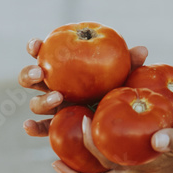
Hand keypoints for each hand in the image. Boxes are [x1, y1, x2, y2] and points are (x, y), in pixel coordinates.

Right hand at [20, 37, 147, 137]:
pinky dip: (32, 128)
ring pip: (35, 103)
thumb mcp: (123, 74)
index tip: (37, 45)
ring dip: (41, 100)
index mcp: (63, 67)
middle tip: (41, 72)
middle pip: (31, 77)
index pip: (45, 53)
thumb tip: (143, 50)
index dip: (37, 47)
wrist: (117, 117)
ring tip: (56, 98)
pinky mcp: (55, 127)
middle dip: (30, 72)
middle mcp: (53, 85)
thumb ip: (130, 63)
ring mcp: (53, 107)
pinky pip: (40, 128)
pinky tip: (29, 127)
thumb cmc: (117, 86)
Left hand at [52, 110, 172, 172]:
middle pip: (100, 168)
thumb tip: (155, 142)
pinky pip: (126, 133)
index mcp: (149, 163)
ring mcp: (149, 148)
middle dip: (73, 161)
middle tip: (49, 142)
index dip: (85, 163)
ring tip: (66, 121)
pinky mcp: (157, 134)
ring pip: (110, 151)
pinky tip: (107, 101)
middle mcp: (144, 158)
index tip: (74, 129)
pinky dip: (111, 123)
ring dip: (86, 142)